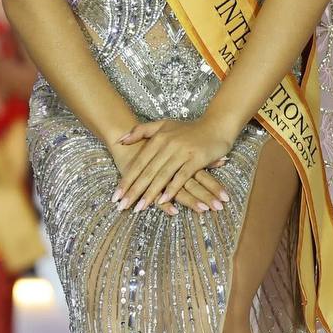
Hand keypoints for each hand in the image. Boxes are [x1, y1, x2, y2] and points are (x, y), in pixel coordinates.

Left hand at [113, 116, 232, 214]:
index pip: (139, 162)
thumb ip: (141, 131)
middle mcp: (168, 144)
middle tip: (122, 206)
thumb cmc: (188, 128)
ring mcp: (182, 151)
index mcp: (159, 137)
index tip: (116, 196)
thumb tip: (120, 140)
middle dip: (134, 190)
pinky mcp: (196, 158)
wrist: (216, 125)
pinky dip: (172, 189)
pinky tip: (163, 200)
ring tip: (138, 208)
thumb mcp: (164, 125)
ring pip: (162, 176)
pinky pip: (181, 176)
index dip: (127, 179)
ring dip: (150, 193)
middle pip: (148, 171)